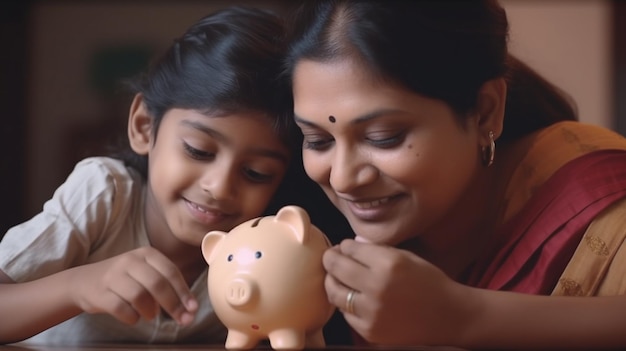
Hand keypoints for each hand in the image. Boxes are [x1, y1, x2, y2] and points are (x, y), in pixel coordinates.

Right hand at [67, 247, 197, 324]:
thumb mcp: (145, 273)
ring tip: (151, 315)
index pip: (170, 271)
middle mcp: (130, 260)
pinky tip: (134, 317)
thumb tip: (189, 308)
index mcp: (146, 253)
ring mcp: (113, 275)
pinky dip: (132, 317)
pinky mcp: (99, 292)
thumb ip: (166, 286)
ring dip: (150, 311)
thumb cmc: (124, 280)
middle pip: (157, 283)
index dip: (184, 291)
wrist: (84, 282)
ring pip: (139, 296)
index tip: (193, 308)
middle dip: (173, 304)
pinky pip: (121, 308)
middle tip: (183, 320)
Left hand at [323, 239, 477, 345]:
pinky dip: (346, 304)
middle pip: (336, 267)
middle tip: (332, 256)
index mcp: (388, 264)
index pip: (350, 248)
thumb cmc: (429, 282)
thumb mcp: (406, 256)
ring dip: (332, 281)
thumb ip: (376, 250)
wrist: (449, 316)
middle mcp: (377, 287)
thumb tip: (349, 245)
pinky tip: (353, 297)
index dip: (345, 245)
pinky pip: (346, 314)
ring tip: (337, 277)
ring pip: (334, 292)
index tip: (345, 246)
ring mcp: (372, 312)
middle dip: (331, 258)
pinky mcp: (370, 331)